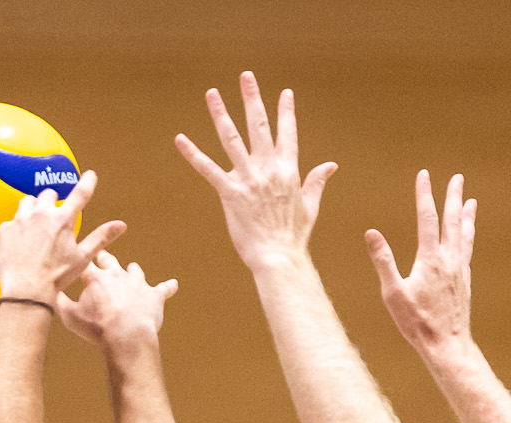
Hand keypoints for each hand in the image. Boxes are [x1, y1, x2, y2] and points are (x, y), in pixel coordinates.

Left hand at [0, 169, 124, 301]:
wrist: (25, 292)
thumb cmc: (56, 277)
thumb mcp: (82, 257)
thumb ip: (100, 237)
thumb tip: (121, 225)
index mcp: (63, 220)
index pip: (80, 194)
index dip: (87, 182)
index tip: (90, 175)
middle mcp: (42, 214)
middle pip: (49, 194)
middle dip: (52, 203)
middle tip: (52, 220)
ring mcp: (21, 220)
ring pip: (28, 202)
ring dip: (32, 210)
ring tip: (34, 228)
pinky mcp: (4, 229)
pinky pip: (11, 221)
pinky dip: (16, 229)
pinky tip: (19, 244)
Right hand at [56, 250, 177, 350]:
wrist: (127, 335)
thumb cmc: (97, 327)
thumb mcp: (70, 316)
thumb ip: (59, 301)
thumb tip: (50, 292)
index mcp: (96, 278)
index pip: (85, 263)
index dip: (81, 259)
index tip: (79, 254)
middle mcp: (117, 275)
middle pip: (110, 260)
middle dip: (105, 257)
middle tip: (102, 255)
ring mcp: (137, 284)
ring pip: (135, 271)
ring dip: (132, 270)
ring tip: (132, 268)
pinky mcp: (154, 295)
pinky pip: (163, 289)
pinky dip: (168, 287)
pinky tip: (173, 284)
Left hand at [176, 72, 336, 272]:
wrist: (279, 257)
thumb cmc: (294, 236)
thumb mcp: (310, 206)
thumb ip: (316, 181)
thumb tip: (330, 165)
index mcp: (288, 170)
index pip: (287, 134)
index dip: (286, 112)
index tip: (285, 93)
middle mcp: (268, 169)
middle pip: (258, 125)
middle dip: (252, 99)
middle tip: (246, 76)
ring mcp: (247, 179)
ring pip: (231, 139)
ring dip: (220, 114)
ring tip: (212, 94)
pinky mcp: (229, 193)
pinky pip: (208, 169)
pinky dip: (193, 154)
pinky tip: (180, 139)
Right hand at [368, 170, 475, 359]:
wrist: (446, 344)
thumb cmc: (416, 322)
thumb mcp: (392, 293)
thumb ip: (383, 261)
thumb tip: (371, 233)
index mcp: (431, 259)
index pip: (427, 219)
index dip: (425, 195)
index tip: (424, 176)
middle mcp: (449, 260)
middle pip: (453, 221)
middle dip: (453, 197)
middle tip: (457, 178)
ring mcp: (460, 270)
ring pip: (465, 235)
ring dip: (466, 215)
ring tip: (470, 201)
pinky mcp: (465, 282)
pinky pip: (468, 251)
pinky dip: (468, 237)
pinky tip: (467, 237)